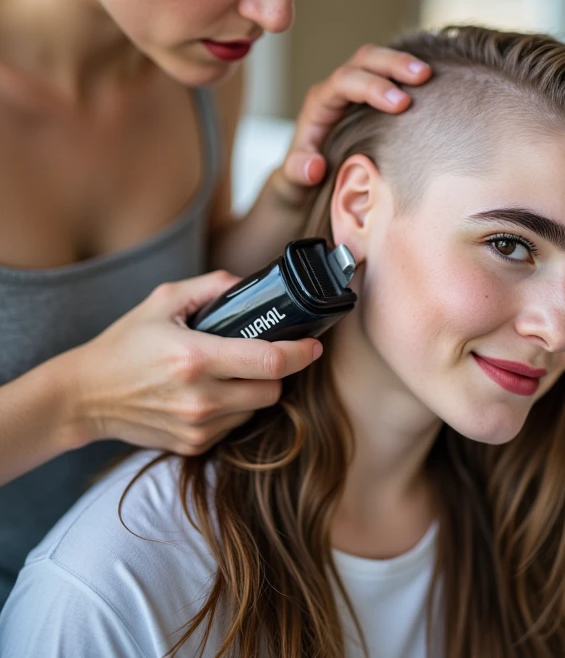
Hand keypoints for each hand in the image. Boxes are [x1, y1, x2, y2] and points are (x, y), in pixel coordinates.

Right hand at [67, 271, 321, 455]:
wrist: (86, 395)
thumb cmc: (125, 344)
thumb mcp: (164, 301)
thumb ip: (211, 286)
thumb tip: (248, 283)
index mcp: (196, 357)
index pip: (270, 361)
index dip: (301, 352)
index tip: (313, 344)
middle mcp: (200, 398)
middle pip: (273, 390)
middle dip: (277, 371)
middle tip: (264, 353)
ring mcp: (197, 427)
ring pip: (256, 410)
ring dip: (255, 391)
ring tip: (232, 372)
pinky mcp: (192, 445)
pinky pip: (234, 426)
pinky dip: (233, 409)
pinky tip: (212, 392)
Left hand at [272, 43, 431, 205]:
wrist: (307, 174)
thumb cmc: (303, 176)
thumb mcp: (294, 179)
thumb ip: (298, 171)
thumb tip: (315, 167)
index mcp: (321, 103)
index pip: (345, 82)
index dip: (373, 88)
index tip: (401, 104)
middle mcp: (338, 88)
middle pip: (365, 59)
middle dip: (393, 64)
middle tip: (423, 77)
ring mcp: (358, 86)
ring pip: (380, 59)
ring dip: (404, 62)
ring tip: (430, 74)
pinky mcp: (374, 92)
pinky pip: (391, 72)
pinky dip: (410, 71)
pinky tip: (434, 80)